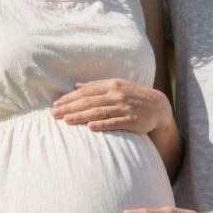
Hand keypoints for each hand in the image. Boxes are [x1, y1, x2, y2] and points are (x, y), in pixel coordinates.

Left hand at [51, 79, 170, 133]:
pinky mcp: (132, 120)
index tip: (56, 104)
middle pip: (89, 101)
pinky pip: (114, 122)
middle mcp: (117, 94)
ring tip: (66, 121)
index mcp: (112, 85)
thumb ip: (97, 86)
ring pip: (99, 112)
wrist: (158, 107)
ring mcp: (125, 108)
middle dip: (70, 108)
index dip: (70, 98)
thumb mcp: (117, 86)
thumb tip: (76, 86)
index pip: (86, 91)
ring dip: (81, 116)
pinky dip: (102, 124)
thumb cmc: (134, 96)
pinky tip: (90, 127)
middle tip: (54, 114)